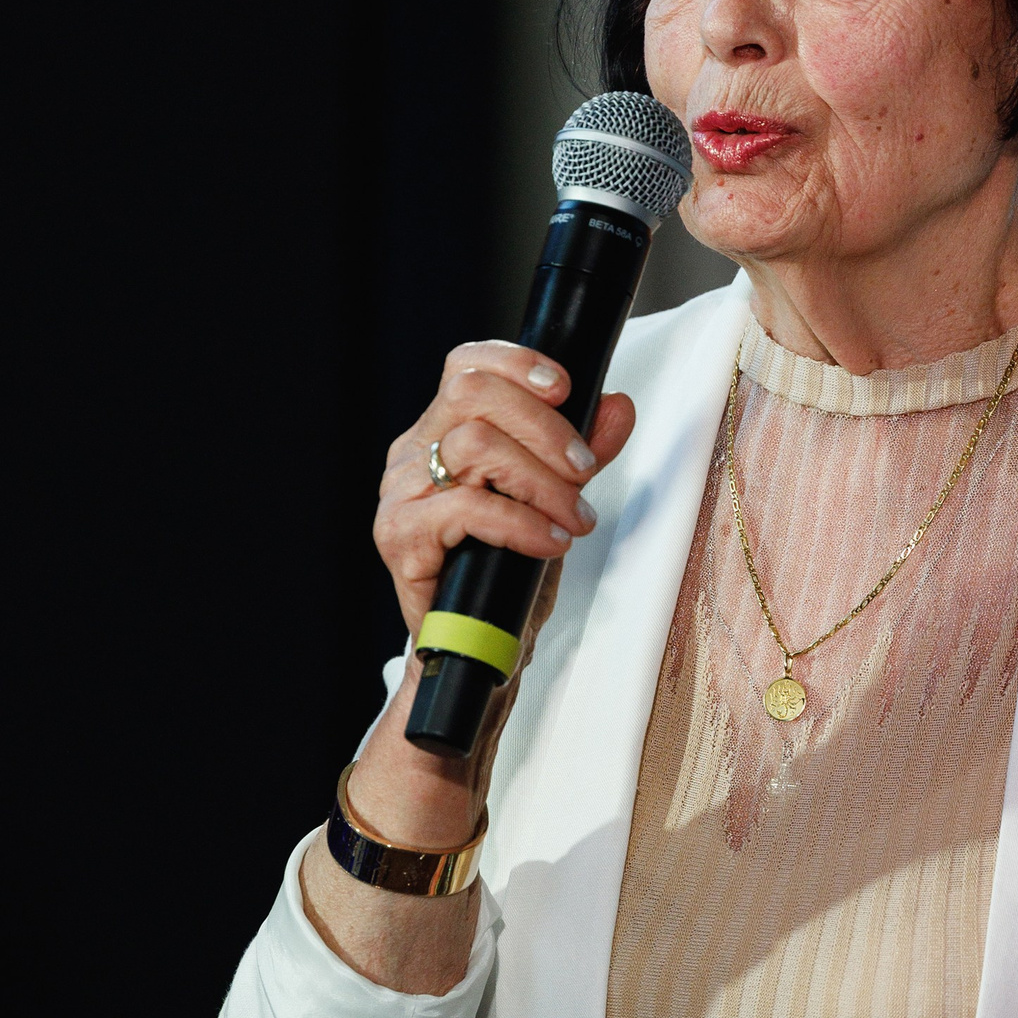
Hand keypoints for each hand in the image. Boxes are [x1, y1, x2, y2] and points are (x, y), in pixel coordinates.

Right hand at [340, 344, 635, 855]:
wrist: (475, 655)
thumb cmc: (506, 576)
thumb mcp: (554, 504)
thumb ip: (582, 454)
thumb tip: (617, 406)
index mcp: (441, 433)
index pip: (466, 366)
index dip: (515, 362)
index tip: (565, 385)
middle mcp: (413, 455)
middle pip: (474, 397)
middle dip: (543, 426)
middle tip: (585, 469)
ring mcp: (400, 496)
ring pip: (473, 448)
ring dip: (541, 480)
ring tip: (576, 518)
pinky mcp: (400, 540)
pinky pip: (464, 510)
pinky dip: (519, 522)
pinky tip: (551, 541)